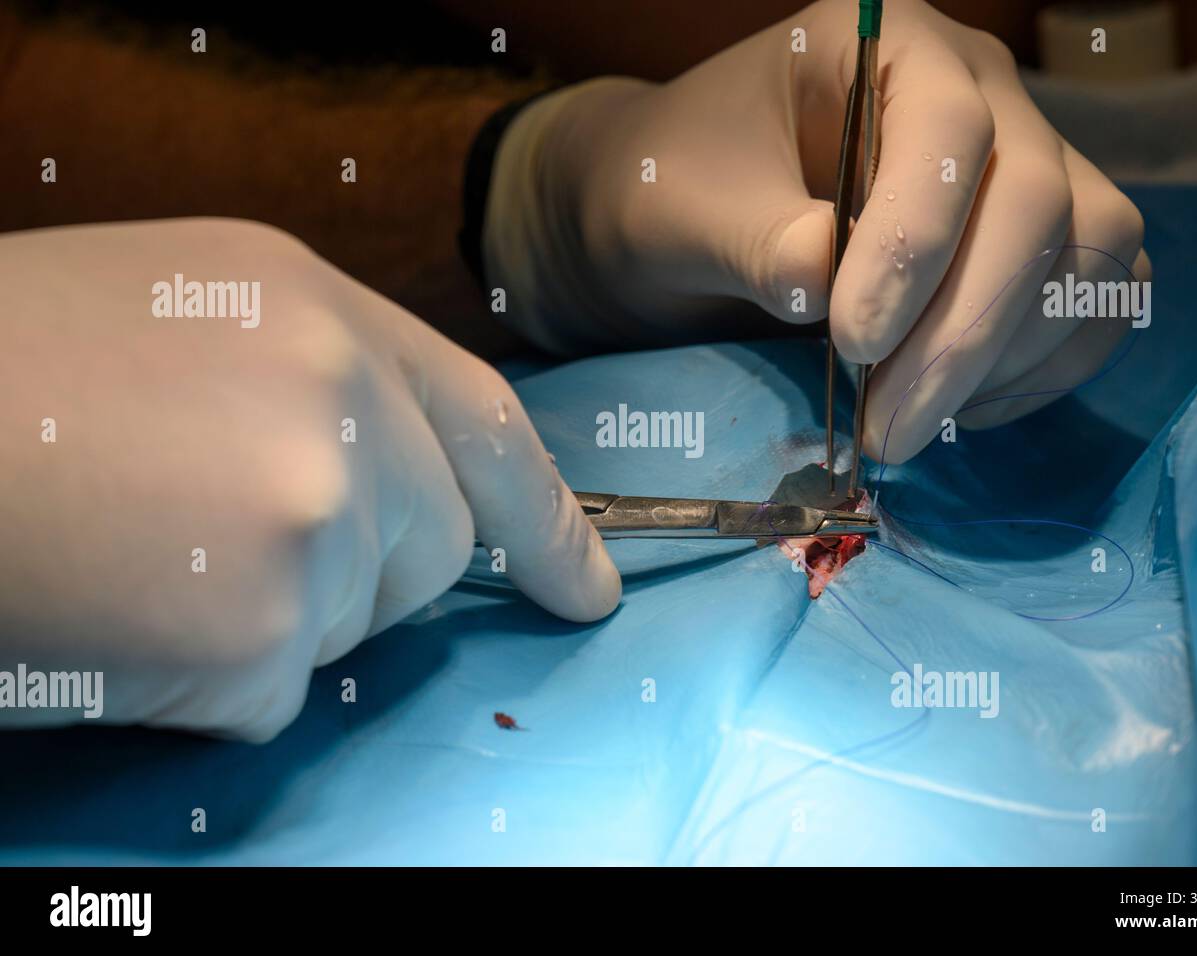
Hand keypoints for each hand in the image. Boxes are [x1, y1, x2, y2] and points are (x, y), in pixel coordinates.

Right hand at [0, 219, 619, 740]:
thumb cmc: (3, 379)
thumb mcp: (175, 328)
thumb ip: (309, 389)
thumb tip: (389, 492)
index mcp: (309, 303)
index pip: (480, 422)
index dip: (546, 514)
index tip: (588, 586)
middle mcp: (336, 389)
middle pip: (431, 541)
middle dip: (355, 573)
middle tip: (214, 547)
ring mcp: (312, 504)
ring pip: (353, 620)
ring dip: (262, 621)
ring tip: (136, 556)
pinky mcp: (262, 619)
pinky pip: (275, 690)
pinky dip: (202, 681)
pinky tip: (117, 613)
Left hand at [489, 0, 1149, 461]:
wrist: (691, 211)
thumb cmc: (680, 189)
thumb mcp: (684, 210)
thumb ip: (753, 240)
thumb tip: (828, 280)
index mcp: (886, 44)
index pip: (948, 128)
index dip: (916, 242)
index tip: (853, 342)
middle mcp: (977, 90)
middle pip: (1038, 199)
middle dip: (965, 330)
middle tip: (889, 430)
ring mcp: (1022, 159)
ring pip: (1091, 248)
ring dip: (1011, 356)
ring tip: (910, 421)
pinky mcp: (1040, 239)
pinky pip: (1096, 296)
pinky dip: (1044, 365)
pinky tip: (961, 407)